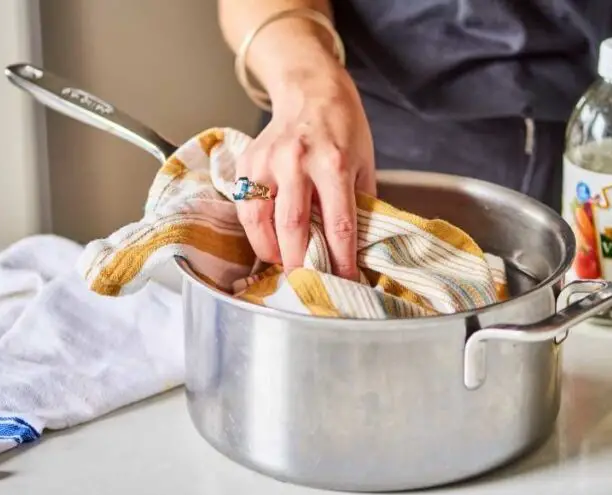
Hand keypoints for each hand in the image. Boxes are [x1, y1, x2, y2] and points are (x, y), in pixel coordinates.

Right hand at [235, 63, 375, 280]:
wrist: (311, 90)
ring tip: (283, 266)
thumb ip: (361, 202)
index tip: (346, 281)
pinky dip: (254, 231)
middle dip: (300, 263)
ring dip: (270, 251)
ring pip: (260, 219)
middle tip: (306, 286)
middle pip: (294, 226)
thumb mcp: (365, 162)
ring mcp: (268, 161)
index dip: (341, 260)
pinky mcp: (248, 161)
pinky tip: (267, 243)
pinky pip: (246, 206)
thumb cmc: (344, 128)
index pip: (339, 224)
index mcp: (334, 164)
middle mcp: (297, 162)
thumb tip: (359, 246)